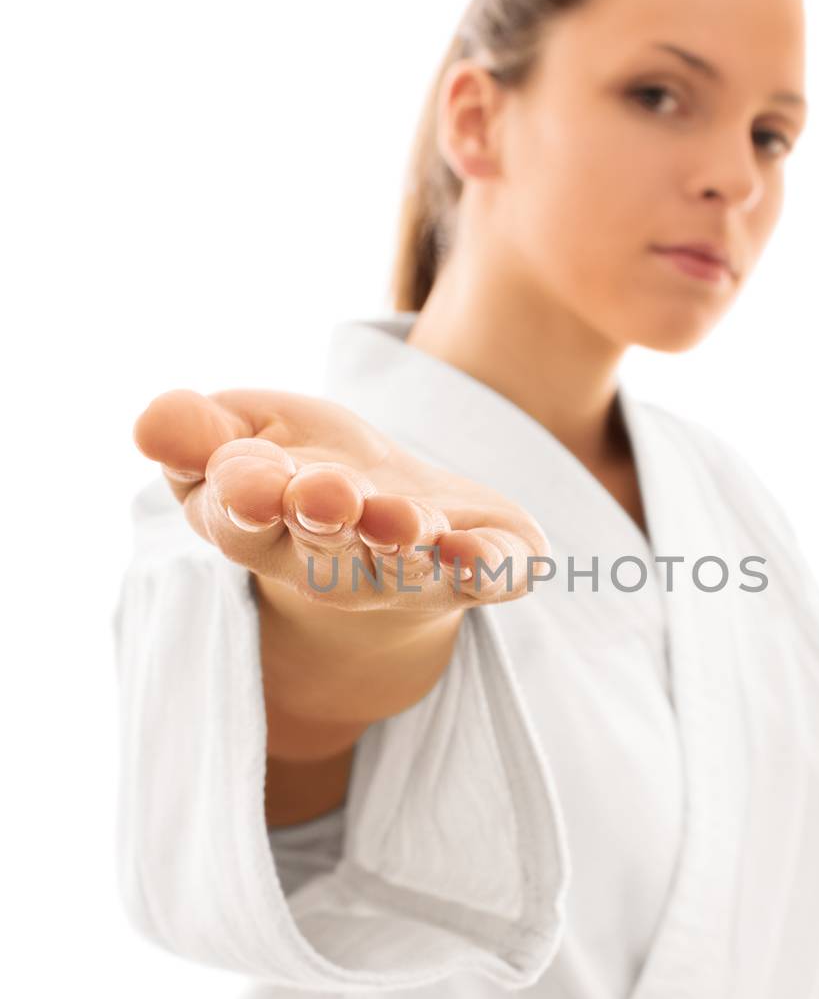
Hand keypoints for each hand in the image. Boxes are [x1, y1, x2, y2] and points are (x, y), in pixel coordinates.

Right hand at [132, 386, 550, 614]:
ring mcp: (410, 573)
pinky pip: (488, 576)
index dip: (244, 497)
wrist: (395, 519)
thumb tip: (151, 421)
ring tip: (405, 519)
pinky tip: (482, 553)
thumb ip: (200, 432)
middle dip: (326, 517)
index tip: (243, 474)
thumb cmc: (304, 469)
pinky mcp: (478, 569)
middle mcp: (334, 562)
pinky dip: (488, 568)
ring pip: (402, 566)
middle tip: (328, 491)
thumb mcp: (246, 434)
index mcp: (262, 527)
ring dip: (402, 542)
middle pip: (322, 547)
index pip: (241, 518)